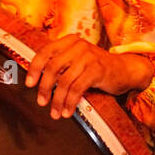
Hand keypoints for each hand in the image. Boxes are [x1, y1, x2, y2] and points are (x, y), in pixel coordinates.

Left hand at [25, 36, 153, 119]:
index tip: (28, 84)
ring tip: (55, 113)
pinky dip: (70, 103)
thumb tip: (37, 82)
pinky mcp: (97, 70)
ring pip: (64, 81)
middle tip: (41, 102)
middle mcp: (78, 46)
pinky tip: (68, 112)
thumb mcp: (77, 61)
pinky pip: (77, 89)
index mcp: (69, 41)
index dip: (34, 69)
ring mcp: (88, 57)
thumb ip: (60, 66)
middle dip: (44, 88)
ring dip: (57, 100)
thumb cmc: (97, 68)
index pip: (45, 52)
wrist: (126, 69)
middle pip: (52, 68)